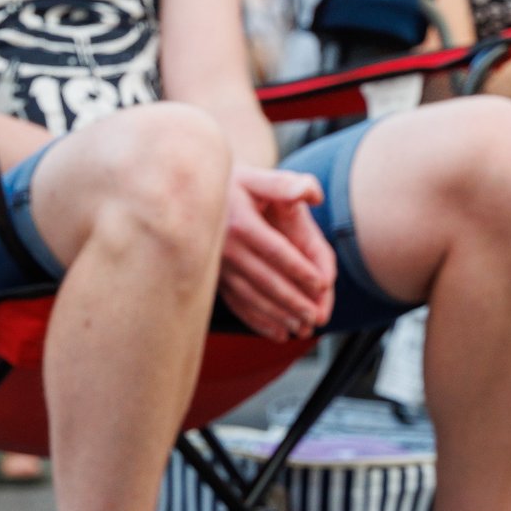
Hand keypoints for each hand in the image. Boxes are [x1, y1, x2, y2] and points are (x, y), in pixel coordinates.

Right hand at [217, 169, 336, 341]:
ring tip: (301, 329)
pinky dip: (258, 321)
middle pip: (265, 281)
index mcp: (241, 225)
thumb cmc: (232, 184)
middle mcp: (226, 250)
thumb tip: (314, 195)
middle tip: (315, 318)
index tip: (323, 285)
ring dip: (278, 316)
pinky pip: (237, 304)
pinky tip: (278, 333)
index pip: (276, 252)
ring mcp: (217, 268)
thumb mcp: (256, 178)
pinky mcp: (213, 280)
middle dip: (293, 302)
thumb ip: (286, 185)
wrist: (188, 196)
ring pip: (252, 298)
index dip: (300, 270)